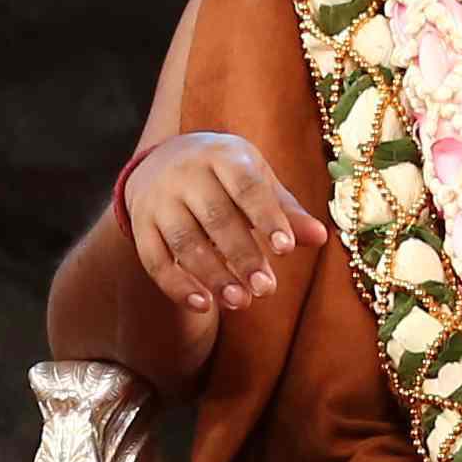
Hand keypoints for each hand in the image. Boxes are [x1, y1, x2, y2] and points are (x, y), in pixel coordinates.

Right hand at [121, 128, 315, 324]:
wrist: (162, 160)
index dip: (267, 217)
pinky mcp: (141, 224)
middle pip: (216, 217)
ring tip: (241, 302)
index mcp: (222, 155)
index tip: (286, 250)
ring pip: (184, 241)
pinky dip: (177, 286)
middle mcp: (186, 173)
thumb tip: (321, 237)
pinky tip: (204, 306)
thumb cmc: (225, 175)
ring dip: (213, 275)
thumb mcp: (256, 179)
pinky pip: (155, 259)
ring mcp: (159, 199)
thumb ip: (285, 210)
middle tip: (266, 290)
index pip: (246, 185)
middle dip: (242, 256)